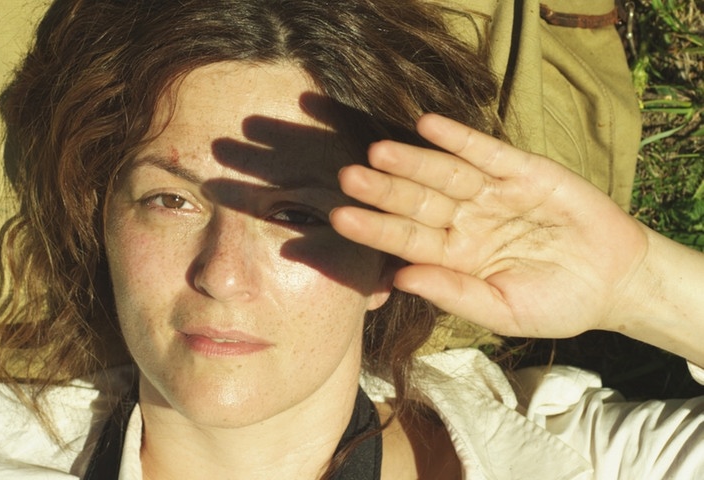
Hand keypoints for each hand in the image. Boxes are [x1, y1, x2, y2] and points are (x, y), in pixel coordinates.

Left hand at [331, 114, 648, 338]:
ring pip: (444, 173)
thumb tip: (400, 278)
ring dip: (413, 160)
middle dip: (384, 189)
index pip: (406, 240)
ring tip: (379, 150)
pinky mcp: (523, 170)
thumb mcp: (503, 311)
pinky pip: (486, 151)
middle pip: (417, 201)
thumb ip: (454, 293)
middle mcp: (465, 221)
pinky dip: (459, 138)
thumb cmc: (555, 303)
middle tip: (348, 177)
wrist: (614, 281)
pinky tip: (429, 125)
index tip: (340, 218)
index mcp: (453, 256)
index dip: (375, 228)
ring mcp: (491, 193)